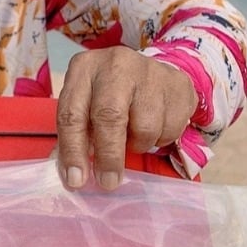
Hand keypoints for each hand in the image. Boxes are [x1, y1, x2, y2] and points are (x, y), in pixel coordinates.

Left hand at [56, 47, 195, 191]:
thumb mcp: (86, 103)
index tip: (76, 180)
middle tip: (108, 181)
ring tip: (133, 135)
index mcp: (84, 68)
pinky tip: (155, 125)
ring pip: (145, 127)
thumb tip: (69, 174)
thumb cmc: (109, 93)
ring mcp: (149, 71)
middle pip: (110, 117)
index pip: (72, 113)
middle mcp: (115, 64)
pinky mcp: (177, 84)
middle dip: (108, 156)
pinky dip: (161, 138)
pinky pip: (171, 129)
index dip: (73, 150)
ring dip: (138, 144)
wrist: (148, 71)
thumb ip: (76, 134)